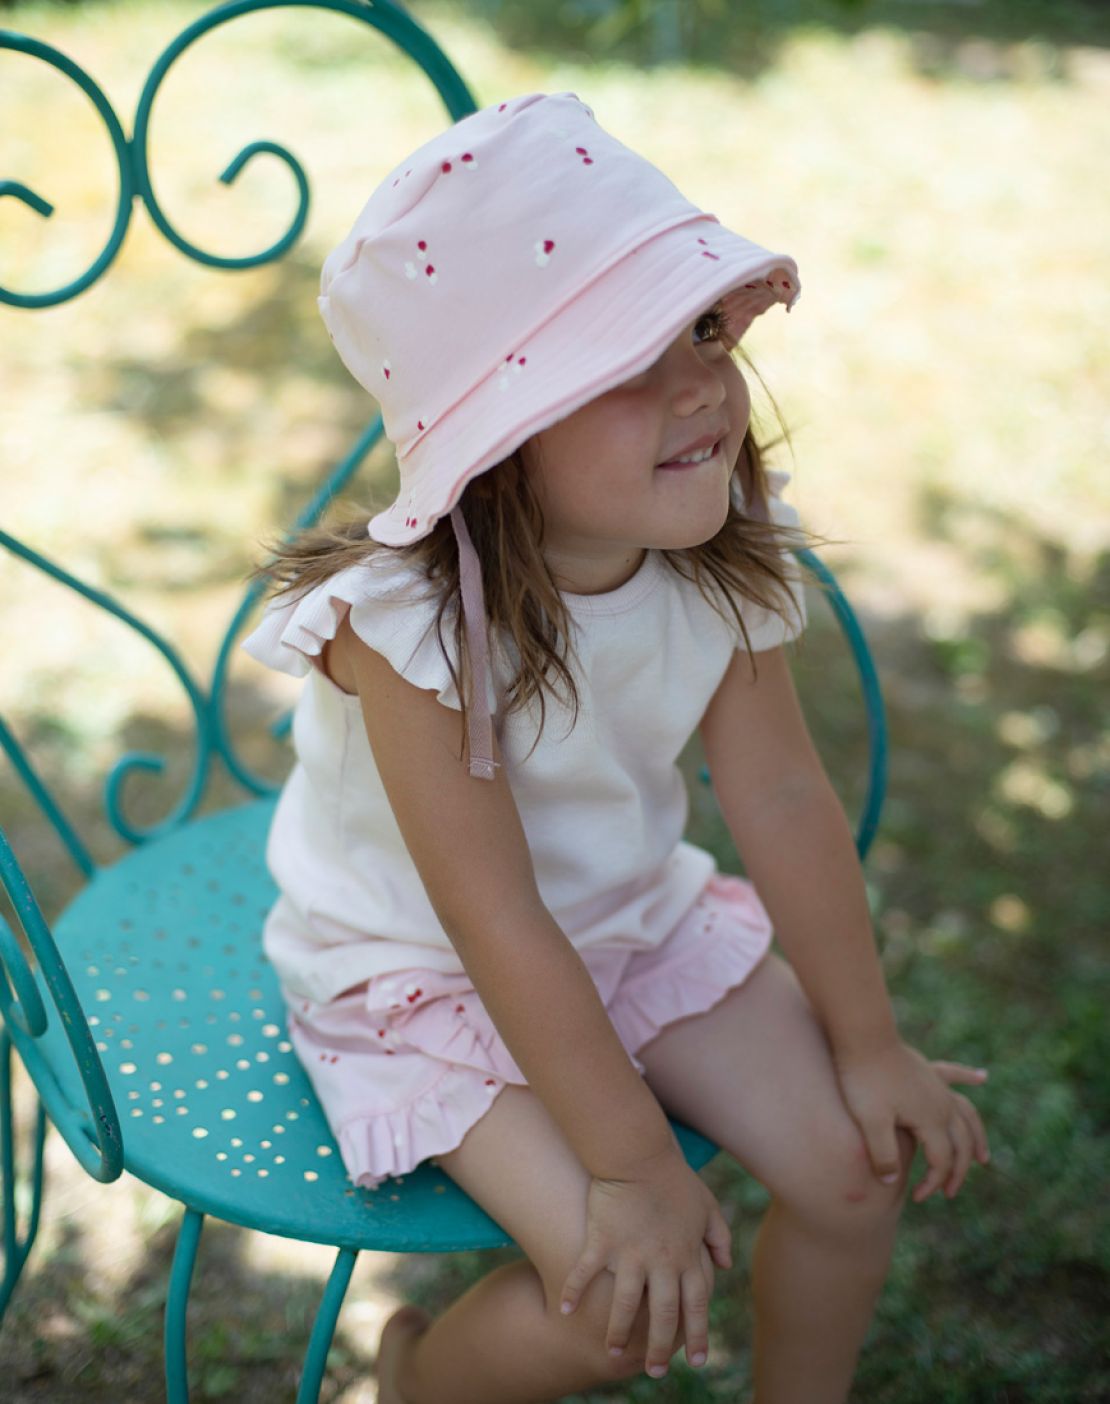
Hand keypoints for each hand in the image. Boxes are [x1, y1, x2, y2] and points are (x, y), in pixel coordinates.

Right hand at [559, 1142, 732, 1377]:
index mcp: (687, 1256)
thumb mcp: (706, 1205)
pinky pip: (585, 1274)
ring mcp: (630, 1254)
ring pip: (624, 1306)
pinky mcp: (602, 1241)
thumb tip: (726, 1264)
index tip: (697, 1360)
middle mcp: (661, 1262)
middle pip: (663, 1316)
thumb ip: (719, 1236)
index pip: (696, 1306)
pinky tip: (565, 1312)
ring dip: (618, 1332)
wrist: (639, 1154)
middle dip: (660, 1348)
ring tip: (612, 1352)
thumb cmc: (674, 1178)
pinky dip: (574, 1293)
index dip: (698, 1335)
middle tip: (655, 1371)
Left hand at [832, 1039, 990, 1202]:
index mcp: (931, 1119)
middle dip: (958, 1172)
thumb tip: (892, 1182)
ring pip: (966, 1115)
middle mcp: (942, 1104)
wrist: (860, 1036)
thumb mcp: (869, 1121)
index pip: (942, 1161)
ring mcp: (936, 1085)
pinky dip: (968, 1077)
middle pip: (960, 1144)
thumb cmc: (862, 1079)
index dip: (933, 1182)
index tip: (917, 1197)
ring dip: (976, 1137)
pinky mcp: (926, 1070)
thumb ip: (883, 1154)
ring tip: (983, 1157)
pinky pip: (954, 1075)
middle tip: (948, 1192)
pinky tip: (982, 1076)